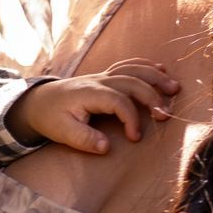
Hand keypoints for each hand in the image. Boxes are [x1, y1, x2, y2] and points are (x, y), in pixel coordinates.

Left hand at [9, 59, 178, 154]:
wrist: (38, 100)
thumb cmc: (51, 117)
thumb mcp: (62, 132)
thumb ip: (84, 139)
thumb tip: (106, 147)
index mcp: (90, 93)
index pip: (118, 101)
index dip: (130, 119)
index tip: (135, 137)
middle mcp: (99, 80)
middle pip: (132, 82)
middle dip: (151, 96)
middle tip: (166, 115)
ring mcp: (104, 76)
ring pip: (134, 70)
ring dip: (155, 77)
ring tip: (174, 88)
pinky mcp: (106, 77)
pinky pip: (129, 66)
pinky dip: (147, 66)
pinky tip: (162, 70)